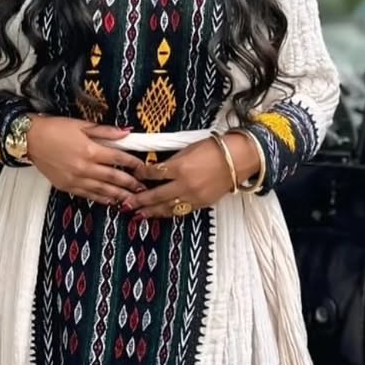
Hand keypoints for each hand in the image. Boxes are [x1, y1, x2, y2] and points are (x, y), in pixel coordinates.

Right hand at [25, 117, 148, 206]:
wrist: (30, 139)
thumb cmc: (55, 128)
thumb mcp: (81, 124)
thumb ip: (105, 131)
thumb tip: (126, 133)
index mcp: (90, 150)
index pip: (118, 158)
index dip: (133, 163)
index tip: (143, 167)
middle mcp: (84, 167)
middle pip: (114, 177)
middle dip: (130, 184)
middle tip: (143, 189)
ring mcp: (75, 179)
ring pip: (103, 190)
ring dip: (119, 195)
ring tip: (132, 199)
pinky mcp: (67, 187)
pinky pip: (88, 195)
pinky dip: (101, 199)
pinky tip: (111, 201)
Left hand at [122, 138, 236, 219]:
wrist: (238, 159)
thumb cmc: (214, 149)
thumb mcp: (188, 149)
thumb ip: (172, 161)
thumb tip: (156, 169)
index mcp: (180, 167)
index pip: (153, 173)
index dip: (141, 175)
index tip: (133, 175)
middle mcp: (184, 184)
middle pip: (156, 195)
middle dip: (139, 200)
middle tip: (126, 204)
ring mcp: (193, 196)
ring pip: (167, 207)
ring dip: (151, 212)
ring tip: (138, 215)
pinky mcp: (202, 203)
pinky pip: (180, 211)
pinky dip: (168, 213)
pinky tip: (159, 214)